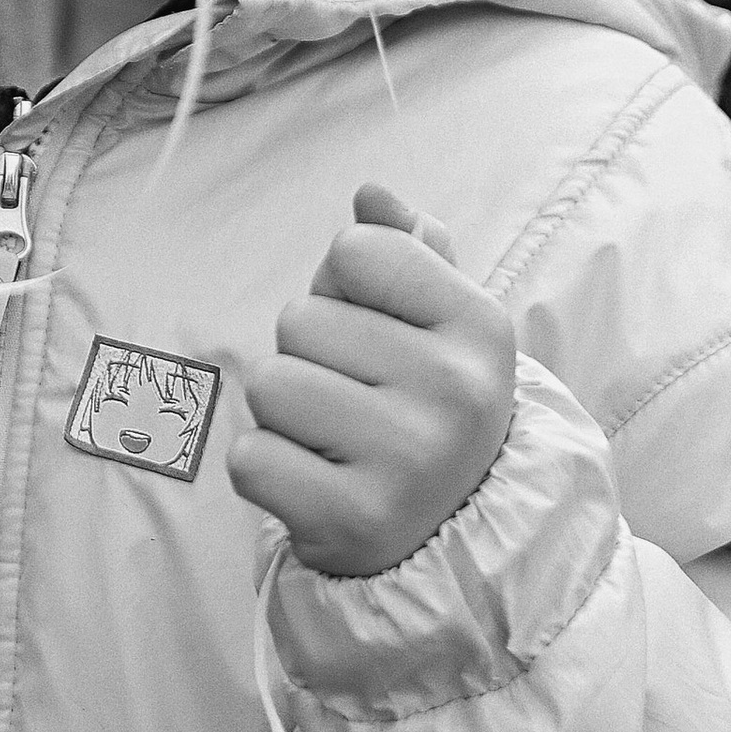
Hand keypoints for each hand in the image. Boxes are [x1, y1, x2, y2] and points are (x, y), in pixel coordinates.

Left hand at [229, 184, 515, 577]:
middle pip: (299, 319)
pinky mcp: (352, 520)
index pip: (354, 252)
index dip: (345, 289)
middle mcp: (455, 391)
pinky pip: (250, 457)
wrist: (451, 539)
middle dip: (310, 358)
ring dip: (283, 415)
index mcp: (480, 326)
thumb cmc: (427, 408)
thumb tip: (371, 192)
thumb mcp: (441, 326)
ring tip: (335, 442)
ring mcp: (408, 460)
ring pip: (268, 384)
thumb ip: (405, 250)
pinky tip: (314, 482)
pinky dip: (266, 469)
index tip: (380, 337)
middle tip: (358, 403)